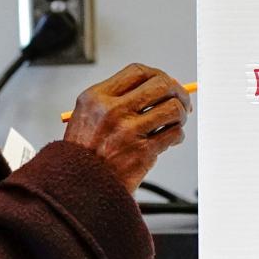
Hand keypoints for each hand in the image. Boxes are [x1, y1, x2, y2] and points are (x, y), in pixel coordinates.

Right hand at [63, 64, 189, 192]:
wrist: (77, 187)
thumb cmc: (84, 153)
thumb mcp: (88, 115)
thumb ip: (117, 98)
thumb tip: (157, 86)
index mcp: (97, 97)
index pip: (138, 72)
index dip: (158, 75)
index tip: (166, 84)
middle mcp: (112, 111)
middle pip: (161, 84)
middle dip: (178, 91)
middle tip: (181, 101)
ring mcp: (128, 131)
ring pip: (173, 108)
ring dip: (180, 114)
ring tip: (174, 122)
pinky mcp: (143, 152)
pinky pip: (174, 133)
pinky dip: (177, 135)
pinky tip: (168, 140)